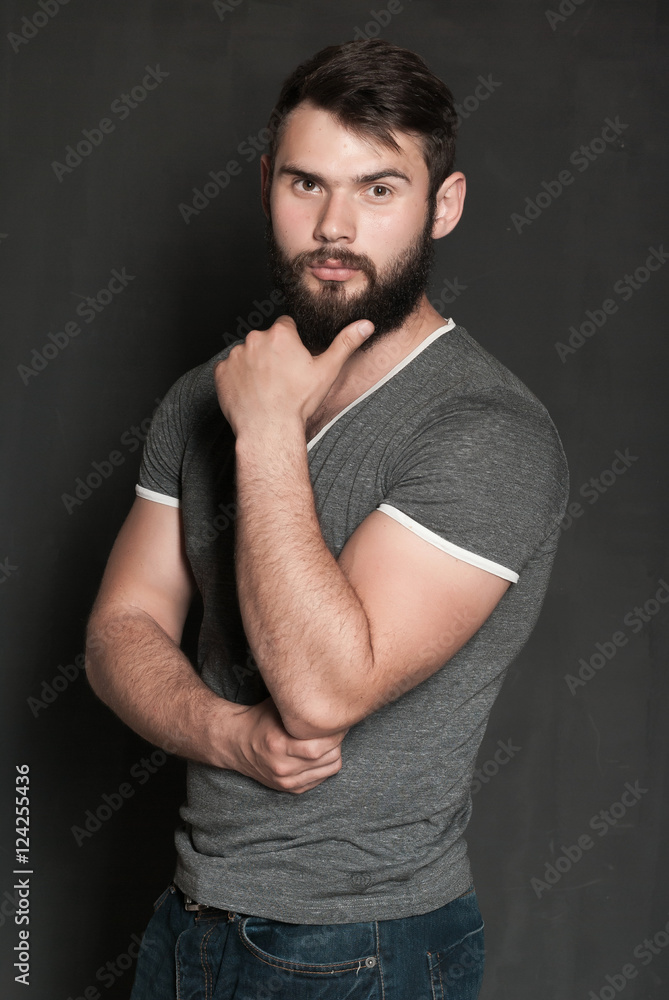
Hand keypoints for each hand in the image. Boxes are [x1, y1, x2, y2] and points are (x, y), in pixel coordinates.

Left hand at [214, 314, 373, 437]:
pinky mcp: (221, 372)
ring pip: (247, 354)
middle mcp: (254, 339)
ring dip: (254, 365)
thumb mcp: (326, 371)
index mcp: (280, 334)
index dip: (292, 344)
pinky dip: (237, 378)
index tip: (294, 362)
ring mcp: (235, 355)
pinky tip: (250, 393)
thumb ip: (345, 343)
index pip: (286, 326)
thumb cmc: (297, 403)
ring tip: (266, 388)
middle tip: (282, 378)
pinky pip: (229, 370)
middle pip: (265, 340)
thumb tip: (365, 325)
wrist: (269, 430)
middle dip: (272, 354)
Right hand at [226, 697, 348, 793]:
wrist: (236, 744)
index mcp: (279, 745)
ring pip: (330, 768)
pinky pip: (322, 778)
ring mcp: (287, 781)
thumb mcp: (277, 707)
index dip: (335, 730)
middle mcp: (283, 767)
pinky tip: (319, 752)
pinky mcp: (291, 789)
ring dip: (334, 752)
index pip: (320, 745)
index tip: (337, 718)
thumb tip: (331, 697)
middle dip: (338, 739)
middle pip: (330, 757)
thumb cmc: (260, 720)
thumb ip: (300, 705)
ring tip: (327, 739)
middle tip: (335, 726)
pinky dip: (325, 764)